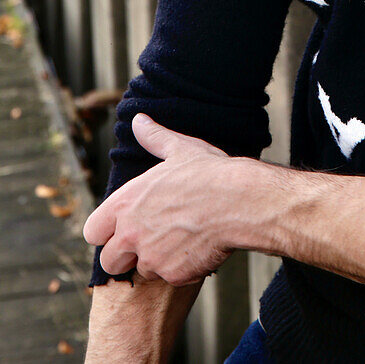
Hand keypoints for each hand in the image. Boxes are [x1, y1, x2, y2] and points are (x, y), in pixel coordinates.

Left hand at [83, 114, 233, 285]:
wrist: (239, 200)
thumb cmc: (210, 172)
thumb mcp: (179, 149)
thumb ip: (154, 138)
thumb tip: (139, 120)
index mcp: (125, 203)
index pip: (93, 231)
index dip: (106, 231)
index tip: (123, 228)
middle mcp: (131, 233)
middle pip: (109, 261)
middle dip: (125, 256)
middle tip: (150, 241)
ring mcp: (150, 257)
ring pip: (142, 270)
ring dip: (156, 261)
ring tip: (180, 240)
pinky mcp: (172, 275)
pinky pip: (170, 278)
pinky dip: (181, 268)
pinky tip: (197, 248)